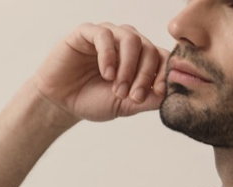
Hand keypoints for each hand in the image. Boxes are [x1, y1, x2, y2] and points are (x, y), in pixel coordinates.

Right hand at [33, 23, 169, 123]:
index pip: (162, 58)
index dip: (165, 74)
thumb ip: (147, 100)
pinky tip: (106, 74)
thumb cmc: (93, 101)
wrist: (62, 102)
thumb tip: (170, 96)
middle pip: (148, 49)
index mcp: (140, 60)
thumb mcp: (125, 106)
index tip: (159, 92)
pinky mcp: (87, 33)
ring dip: (128, 67)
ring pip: (131, 39)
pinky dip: (109, 55)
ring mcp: (109, 36)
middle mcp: (127, 44)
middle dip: (143, 75)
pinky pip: (105, 35)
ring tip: (117, 89)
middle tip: (132, 97)